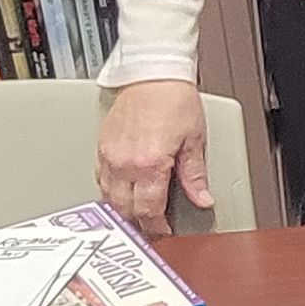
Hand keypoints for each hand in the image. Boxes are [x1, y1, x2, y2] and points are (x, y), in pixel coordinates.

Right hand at [97, 80, 213, 239]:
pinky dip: (111, 191)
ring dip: (122, 210)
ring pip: (109, 197)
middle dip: (138, 223)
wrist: (152, 73)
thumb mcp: (194, 139)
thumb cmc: (174, 99)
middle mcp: (124, 162)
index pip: (149, 209)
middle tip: (151, 229)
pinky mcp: (102, 146)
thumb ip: (195, 175)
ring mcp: (109, 155)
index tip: (164, 232)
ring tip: (136, 216)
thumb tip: (202, 198)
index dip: (157, 226)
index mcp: (149, 163)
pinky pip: (101, 179)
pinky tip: (122, 193)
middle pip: (125, 208)